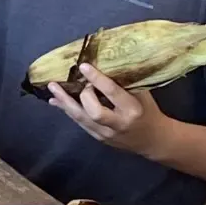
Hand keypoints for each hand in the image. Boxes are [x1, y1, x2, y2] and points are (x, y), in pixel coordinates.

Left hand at [47, 63, 167, 154]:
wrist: (153, 140)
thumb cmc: (149, 111)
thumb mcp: (143, 95)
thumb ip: (125, 83)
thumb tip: (103, 64)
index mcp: (133, 110)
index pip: (112, 93)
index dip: (97, 79)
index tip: (84, 66)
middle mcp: (119, 124)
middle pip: (95, 111)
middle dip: (83, 94)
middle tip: (78, 81)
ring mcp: (107, 133)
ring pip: (82, 119)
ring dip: (65, 102)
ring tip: (52, 88)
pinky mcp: (98, 138)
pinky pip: (80, 123)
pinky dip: (67, 111)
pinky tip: (56, 101)